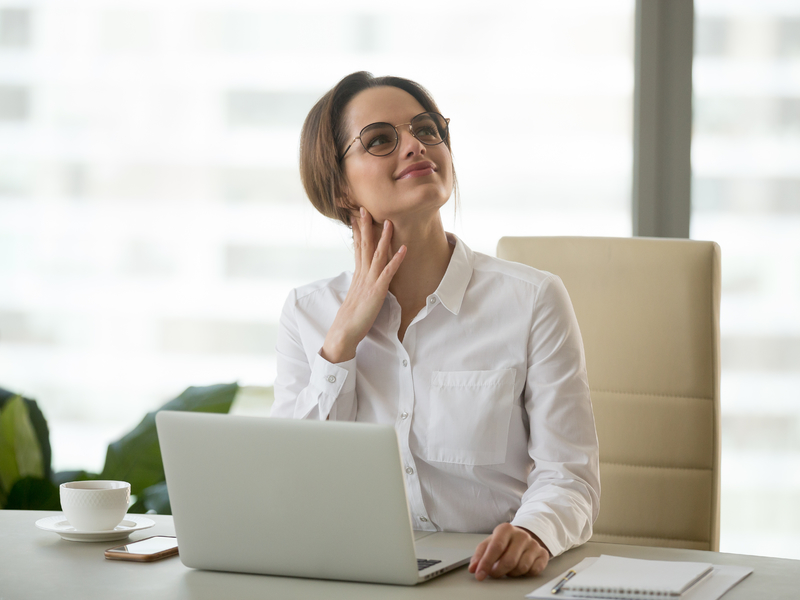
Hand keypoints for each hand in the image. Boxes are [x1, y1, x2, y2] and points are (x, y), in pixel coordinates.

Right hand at [320, 207, 405, 363]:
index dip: (357, 231)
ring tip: (389, 221)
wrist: (344, 333)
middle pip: (364, 245)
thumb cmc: (350, 318)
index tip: (356, 217)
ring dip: (383, 237)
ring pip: (376, 254)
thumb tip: (362, 278)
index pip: (357, 248)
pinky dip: (396, 259)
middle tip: (364, 208)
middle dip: (365, 226)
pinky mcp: (377, 291)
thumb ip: (360, 285)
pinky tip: (404, 249)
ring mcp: (369, 281)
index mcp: (357, 275)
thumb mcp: (356, 296)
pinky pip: (388, 272)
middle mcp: (362, 275)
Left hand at [468, 523, 549, 580]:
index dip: (486, 563)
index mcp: (505, 529)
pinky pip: (533, 570)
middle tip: (494, 573)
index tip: (479, 574)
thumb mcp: (489, 543)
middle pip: (509, 560)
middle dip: (498, 571)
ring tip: (508, 567)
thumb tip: (473, 568)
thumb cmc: (504, 542)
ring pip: (521, 567)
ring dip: (512, 573)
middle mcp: (521, 534)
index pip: (495, 547)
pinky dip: (525, 574)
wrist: (523, 537)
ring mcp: (534, 544)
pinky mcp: (543, 554)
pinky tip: (520, 567)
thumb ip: (480, 555)